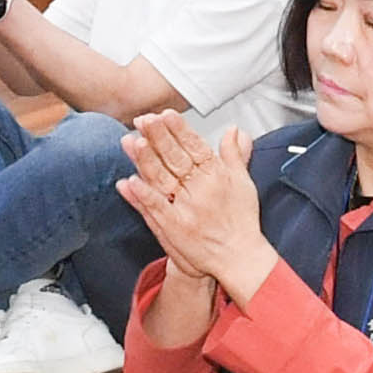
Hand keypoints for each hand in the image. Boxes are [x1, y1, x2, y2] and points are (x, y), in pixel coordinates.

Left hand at [114, 107, 268, 300]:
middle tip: (143, 120)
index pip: (195, 147)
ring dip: (145, 160)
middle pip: (176, 158)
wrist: (239, 258)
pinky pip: (156, 209)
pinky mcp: (175, 228)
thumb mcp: (244, 183)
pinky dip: (142, 195)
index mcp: (217, 176)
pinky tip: (128, 182)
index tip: (166, 114)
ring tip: (131, 142)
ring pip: (162, 179)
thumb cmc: (241, 221)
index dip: (179, 130)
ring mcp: (186, 209)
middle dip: (158, 137)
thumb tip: (233, 130)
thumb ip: (234, 155)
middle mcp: (201, 190)